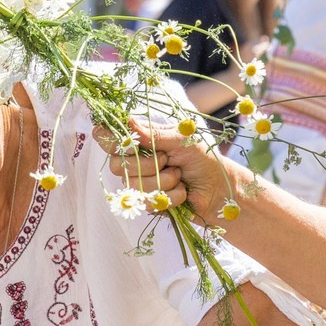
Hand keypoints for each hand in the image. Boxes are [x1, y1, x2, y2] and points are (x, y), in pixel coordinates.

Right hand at [114, 121, 242, 218]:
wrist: (219, 187)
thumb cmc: (202, 157)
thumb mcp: (181, 139)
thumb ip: (153, 134)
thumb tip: (128, 122)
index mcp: (140, 140)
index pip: (107, 138)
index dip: (111, 141)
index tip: (130, 144)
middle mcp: (134, 161)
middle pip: (117, 166)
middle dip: (147, 164)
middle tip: (169, 159)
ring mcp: (140, 183)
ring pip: (133, 186)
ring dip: (164, 180)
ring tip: (180, 176)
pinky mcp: (148, 203)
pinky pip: (147, 202)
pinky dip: (171, 196)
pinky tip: (182, 192)